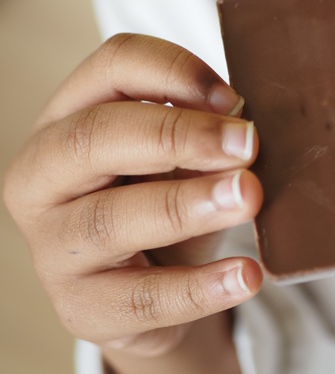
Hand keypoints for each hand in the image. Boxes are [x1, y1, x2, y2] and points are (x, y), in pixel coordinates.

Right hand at [3, 34, 263, 371]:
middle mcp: (43, 176)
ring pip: (112, 218)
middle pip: (96, 136)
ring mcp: (54, 246)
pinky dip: (200, 287)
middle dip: (178, 135)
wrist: (146, 296)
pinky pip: (141, 298)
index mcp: (69, 118)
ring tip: (249, 197)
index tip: (233, 98)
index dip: (173, 70)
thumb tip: (243, 126)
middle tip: (247, 144)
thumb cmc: (162, 203)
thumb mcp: (180, 160)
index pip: (111, 67)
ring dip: (188, 204)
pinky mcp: (83, 307)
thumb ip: (203, 136)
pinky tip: (247, 275)